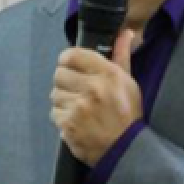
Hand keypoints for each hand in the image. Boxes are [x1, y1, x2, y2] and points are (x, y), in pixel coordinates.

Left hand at [50, 28, 142, 167]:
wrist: (126, 150)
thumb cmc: (128, 114)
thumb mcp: (129, 83)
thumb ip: (121, 56)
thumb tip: (124, 33)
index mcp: (108, 74)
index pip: (73, 55)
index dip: (68, 60)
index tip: (70, 66)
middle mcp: (92, 88)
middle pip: (59, 74)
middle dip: (65, 82)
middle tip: (76, 90)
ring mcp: (78, 107)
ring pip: (55, 94)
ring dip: (63, 100)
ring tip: (78, 108)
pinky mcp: (68, 124)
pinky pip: (54, 112)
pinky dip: (62, 117)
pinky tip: (76, 120)